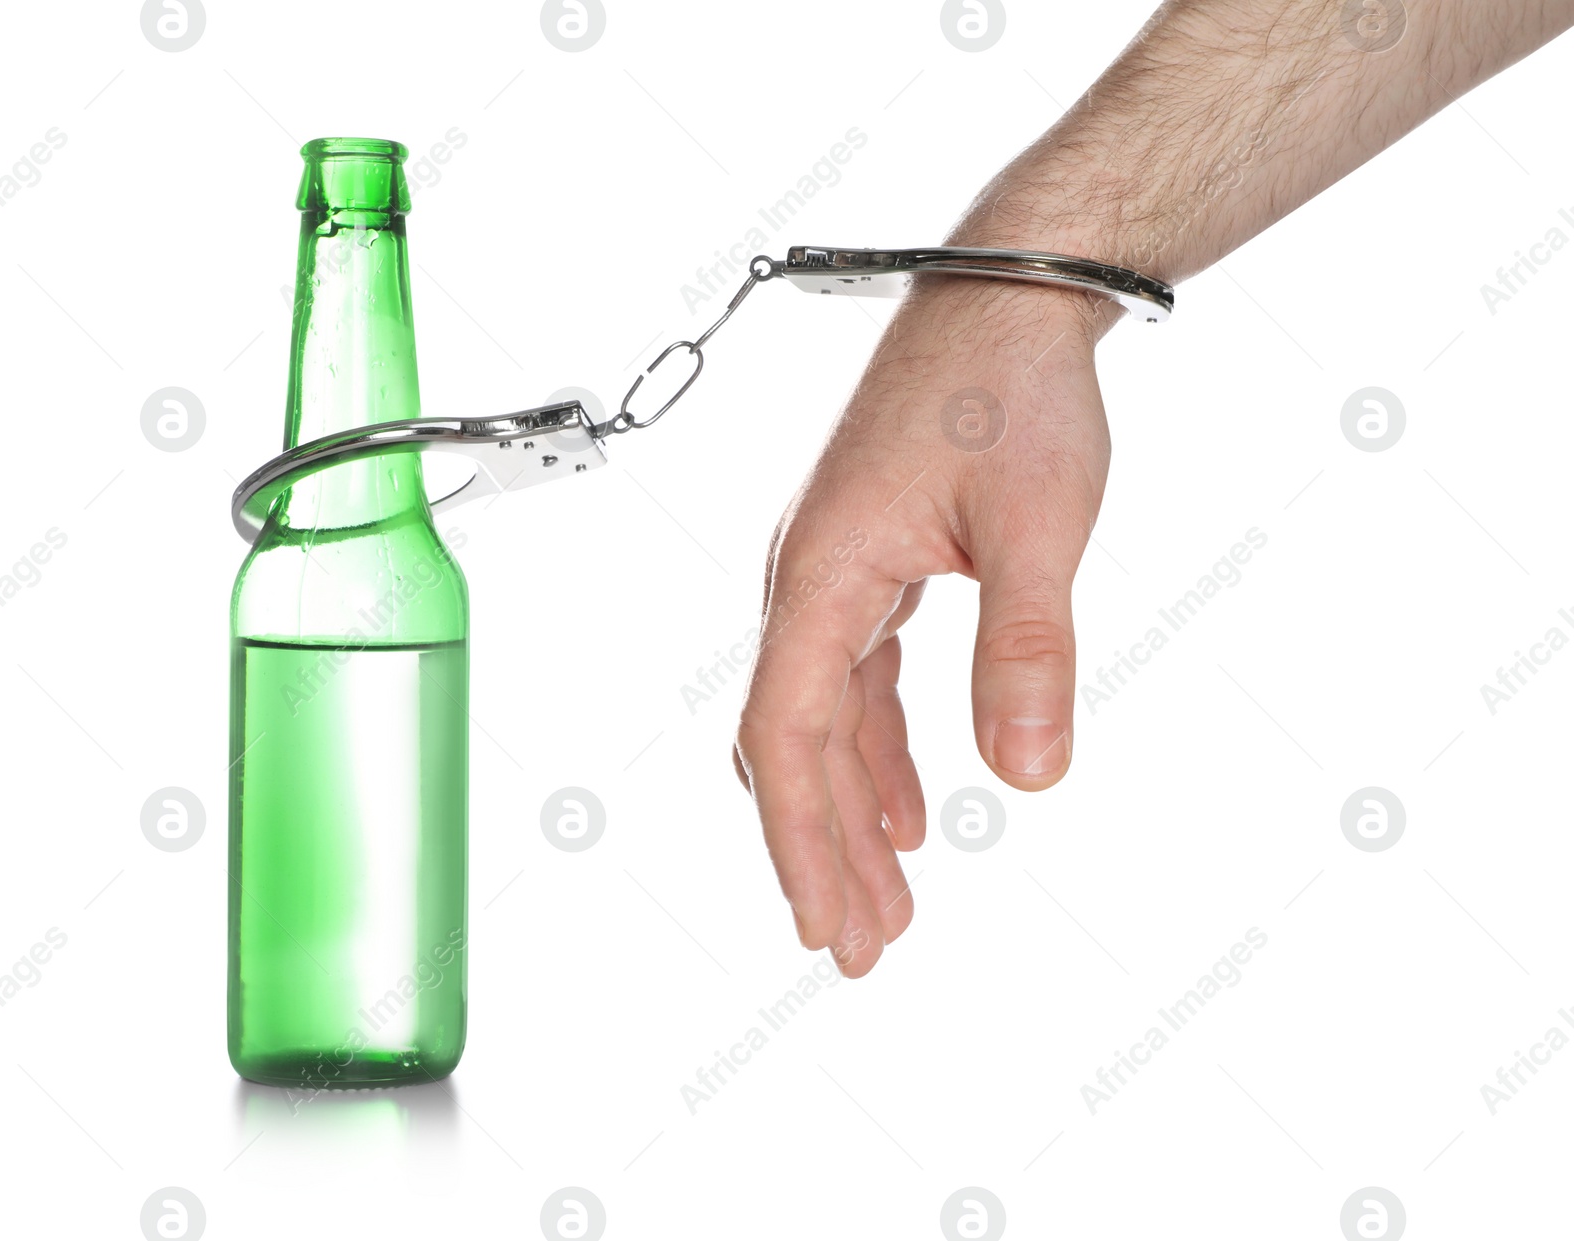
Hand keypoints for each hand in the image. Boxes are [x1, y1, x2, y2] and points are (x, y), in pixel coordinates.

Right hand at [733, 278, 1110, 975]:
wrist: (1012, 288)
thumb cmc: (1013, 387)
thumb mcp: (1038, 527)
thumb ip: (1027, 652)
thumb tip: (1031, 778)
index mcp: (822, 572)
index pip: (787, 735)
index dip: (801, 840)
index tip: (827, 928)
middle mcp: (807, 577)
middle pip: (790, 743)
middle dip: (821, 850)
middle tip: (860, 949)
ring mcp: (835, 568)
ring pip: (821, 719)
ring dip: (850, 809)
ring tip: (887, 898)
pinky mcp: (872, 559)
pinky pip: (857, 681)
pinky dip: (877, 752)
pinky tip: (911, 806)